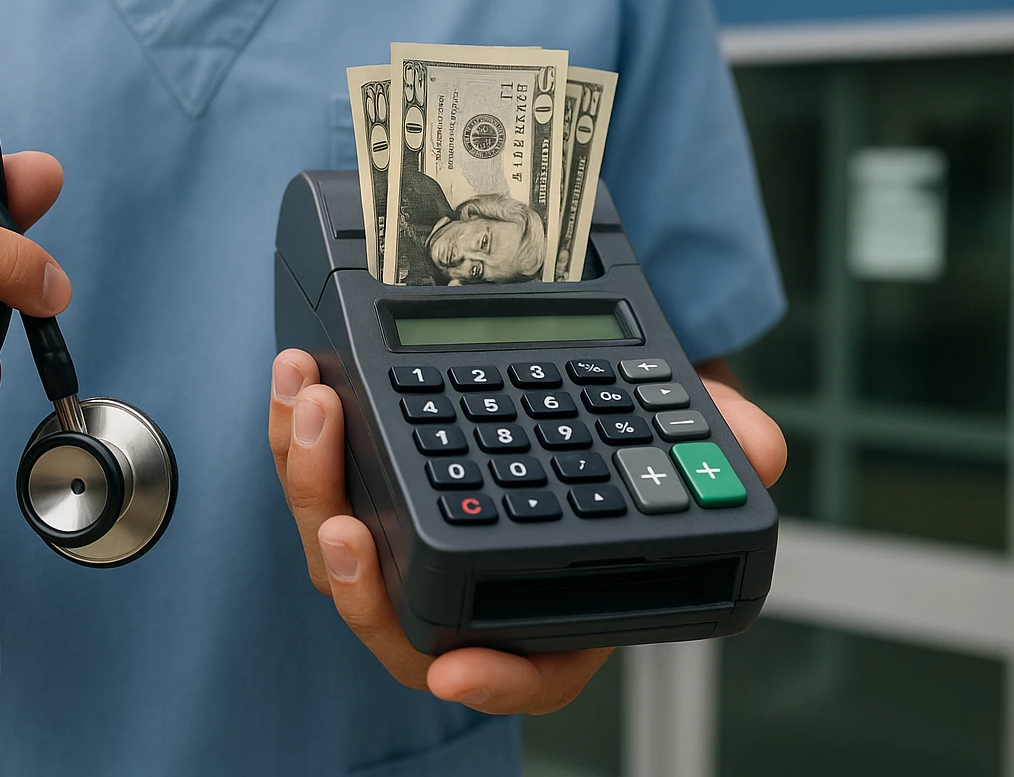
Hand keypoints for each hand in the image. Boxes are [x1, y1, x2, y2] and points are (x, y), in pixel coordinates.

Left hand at [267, 349, 785, 714]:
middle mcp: (456, 592)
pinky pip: (316, 479)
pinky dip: (298, 435)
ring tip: (312, 406)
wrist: (553, 400)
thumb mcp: (672, 441)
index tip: (459, 670)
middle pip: (390, 616)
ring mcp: (398, 542)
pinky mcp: (357, 486)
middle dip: (355, 575)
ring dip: (311, 480)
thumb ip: (717, 441)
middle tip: (342, 522)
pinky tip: (298, 376)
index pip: (516, 671)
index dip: (491, 680)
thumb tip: (758, 444)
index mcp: (537, 609)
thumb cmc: (611, 449)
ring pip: (334, 544)